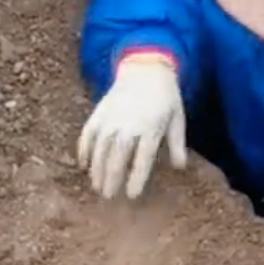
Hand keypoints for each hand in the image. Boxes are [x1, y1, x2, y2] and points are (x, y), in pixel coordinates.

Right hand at [77, 52, 187, 199]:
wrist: (145, 67)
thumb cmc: (165, 96)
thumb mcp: (177, 118)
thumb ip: (177, 143)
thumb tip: (180, 168)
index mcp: (150, 128)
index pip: (142, 159)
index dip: (136, 179)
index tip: (132, 195)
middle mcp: (128, 125)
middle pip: (117, 157)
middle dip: (112, 179)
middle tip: (109, 197)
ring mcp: (111, 118)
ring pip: (100, 149)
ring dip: (97, 169)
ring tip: (96, 187)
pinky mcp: (99, 112)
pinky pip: (88, 134)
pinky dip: (84, 150)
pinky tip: (83, 165)